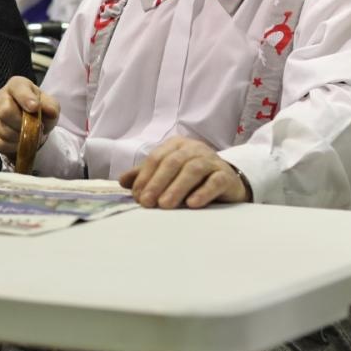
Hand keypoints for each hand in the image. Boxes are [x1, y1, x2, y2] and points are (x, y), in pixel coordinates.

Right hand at [0, 76, 59, 159]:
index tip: (35, 108)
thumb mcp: (48, 105)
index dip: (25, 98)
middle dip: (22, 125)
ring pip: (2, 130)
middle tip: (33, 130)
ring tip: (27, 137)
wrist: (27, 122)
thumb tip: (50, 111)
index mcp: (16, 85)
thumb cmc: (37, 110)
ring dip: (19, 138)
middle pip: (6, 111)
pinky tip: (17, 142)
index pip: (18, 88)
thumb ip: (51, 106)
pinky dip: (11, 146)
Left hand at [119, 137, 248, 208]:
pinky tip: (192, 203)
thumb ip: (146, 175)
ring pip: (193, 170)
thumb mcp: (167, 173)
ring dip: (177, 188)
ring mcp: (211, 160)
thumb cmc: (192, 177)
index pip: (156, 158)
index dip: (145, 177)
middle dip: (157, 183)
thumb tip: (122, 181)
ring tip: (165, 205)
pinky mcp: (226, 175)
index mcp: (176, 145)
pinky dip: (203, 192)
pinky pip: (215, 181)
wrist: (228, 181)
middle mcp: (194, 149)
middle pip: (173, 162)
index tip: (137, 196)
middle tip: (147, 202)